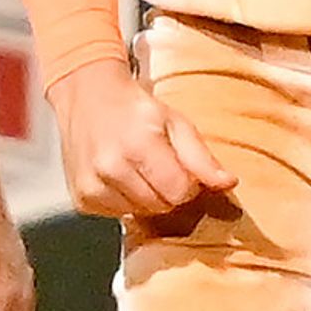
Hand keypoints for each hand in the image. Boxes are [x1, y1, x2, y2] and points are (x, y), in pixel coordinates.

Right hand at [51, 56, 239, 224]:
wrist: (87, 97)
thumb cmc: (135, 109)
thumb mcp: (176, 122)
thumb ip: (202, 157)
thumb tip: (228, 183)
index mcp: (138, 145)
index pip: (180, 193)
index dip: (188, 183)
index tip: (181, 167)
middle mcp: (111, 169)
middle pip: (161, 207)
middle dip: (168, 191)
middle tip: (159, 166)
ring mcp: (92, 186)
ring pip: (141, 213)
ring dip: (147, 197)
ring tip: (139, 169)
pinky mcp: (82, 199)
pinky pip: (118, 214)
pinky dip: (125, 200)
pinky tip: (121, 176)